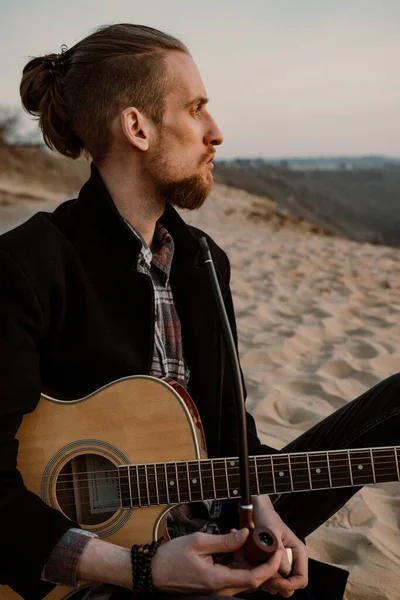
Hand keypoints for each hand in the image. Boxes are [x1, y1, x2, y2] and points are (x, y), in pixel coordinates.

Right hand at [151, 528, 284, 595]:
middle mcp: (220, 589)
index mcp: (218, 580)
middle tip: (262, 539)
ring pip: (243, 577)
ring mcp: (217, 589)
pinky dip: (238, 562)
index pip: (254, 578)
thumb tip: (245, 535)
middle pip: (251, 579)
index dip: (269, 566)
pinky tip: (233, 546)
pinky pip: (233, 576)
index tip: (276, 551)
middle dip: (261, 560)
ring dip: (249, 560)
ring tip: (244, 538)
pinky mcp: (213, 585)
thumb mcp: (198, 542)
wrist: (153, 571)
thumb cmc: (172, 557)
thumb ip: (225, 540)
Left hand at [252, 495, 308, 597]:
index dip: (288, 585)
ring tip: (256, 572)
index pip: (301, 579)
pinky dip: (263, 577)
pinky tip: (254, 569)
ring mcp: (284, 562)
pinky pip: (271, 577)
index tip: (273, 582)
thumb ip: (278, 549)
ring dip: (269, 582)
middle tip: (263, 579)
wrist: (258, 511)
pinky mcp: (274, 562)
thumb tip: (285, 570)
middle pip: (291, 584)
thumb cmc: (266, 518)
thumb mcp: (271, 531)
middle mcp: (294, 559)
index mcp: (298, 551)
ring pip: (280, 583)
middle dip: (277, 585)